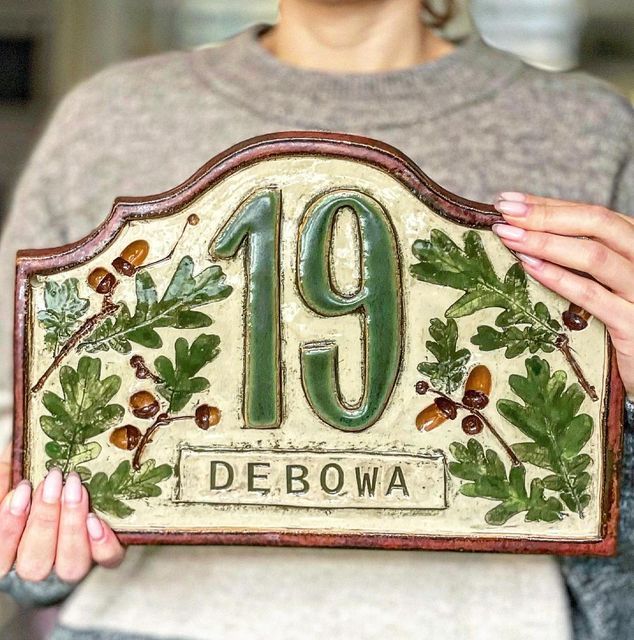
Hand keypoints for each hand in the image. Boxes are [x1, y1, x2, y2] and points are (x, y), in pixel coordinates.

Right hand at [0, 443, 124, 581]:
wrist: (75, 484)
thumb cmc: (39, 483)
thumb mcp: (16, 480)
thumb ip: (8, 478)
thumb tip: (12, 469)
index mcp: (12, 554)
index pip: (2, 556)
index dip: (10, 526)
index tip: (22, 490)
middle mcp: (41, 566)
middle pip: (35, 562)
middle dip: (44, 518)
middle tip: (54, 481)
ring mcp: (73, 564)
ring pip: (70, 565)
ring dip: (72, 525)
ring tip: (76, 489)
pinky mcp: (105, 557)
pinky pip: (107, 559)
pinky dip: (103, 543)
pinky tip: (96, 518)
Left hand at [492, 192, 633, 398]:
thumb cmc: (617, 322)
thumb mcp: (601, 283)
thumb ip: (575, 259)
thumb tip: (523, 233)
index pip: (591, 215)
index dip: (548, 204)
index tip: (507, 200)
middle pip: (596, 224)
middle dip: (545, 215)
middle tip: (504, 212)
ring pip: (594, 255)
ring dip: (545, 242)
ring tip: (507, 236)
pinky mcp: (633, 323)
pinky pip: (592, 295)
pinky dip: (559, 278)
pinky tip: (529, 267)